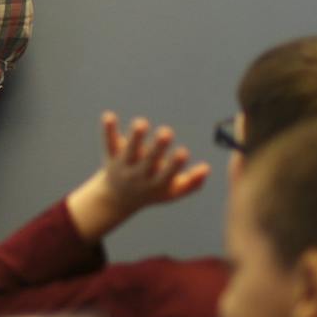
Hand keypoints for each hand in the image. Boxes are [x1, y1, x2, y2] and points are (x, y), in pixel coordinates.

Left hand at [66, 113, 211, 239]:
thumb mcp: (171, 192)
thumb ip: (191, 183)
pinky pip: (109, 142)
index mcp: (155, 184)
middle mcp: (139, 175)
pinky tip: (109, 116)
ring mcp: (124, 166)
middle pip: (148, 161)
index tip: (183, 152)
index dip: (174, 165)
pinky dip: (109, 130)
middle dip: (157, 148)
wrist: (116, 200)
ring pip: (129, 151)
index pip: (166, 175)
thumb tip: (207, 168)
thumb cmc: (151, 192)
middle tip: (166, 132)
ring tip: (141, 123)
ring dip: (136, 137)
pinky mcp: (111, 156)